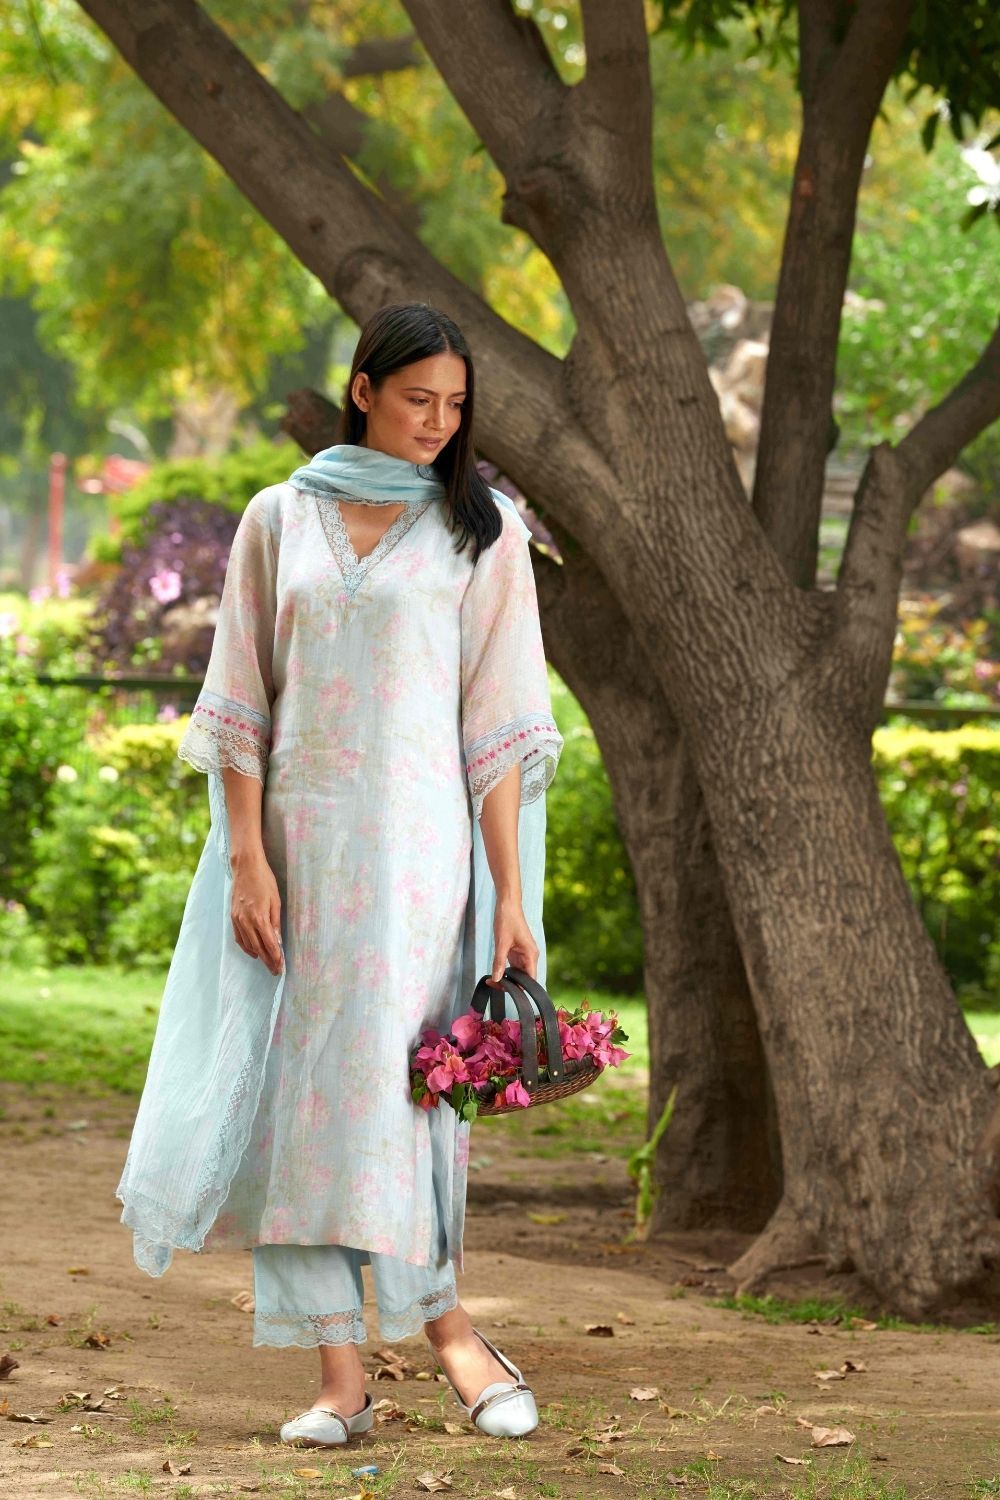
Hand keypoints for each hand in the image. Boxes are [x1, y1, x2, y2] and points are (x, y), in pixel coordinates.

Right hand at [230, 848, 283, 974]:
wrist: (246, 867)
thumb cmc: (264, 881)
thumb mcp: (276, 901)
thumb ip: (276, 923)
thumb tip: (278, 941)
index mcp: (259, 918)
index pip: (270, 944)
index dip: (276, 958)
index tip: (281, 967)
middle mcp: (246, 921)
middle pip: (258, 948)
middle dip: (268, 961)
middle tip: (275, 971)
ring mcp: (237, 920)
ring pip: (247, 945)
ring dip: (258, 956)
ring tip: (267, 963)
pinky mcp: (232, 917)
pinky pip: (238, 937)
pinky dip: (246, 947)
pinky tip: (253, 951)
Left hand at [489, 896, 538, 983]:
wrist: (507, 904)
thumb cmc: (507, 920)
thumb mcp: (501, 943)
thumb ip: (499, 962)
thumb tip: (497, 979)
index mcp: (531, 954)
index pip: (530, 980)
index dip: (519, 988)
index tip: (503, 988)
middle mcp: (530, 956)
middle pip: (523, 978)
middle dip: (510, 984)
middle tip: (493, 984)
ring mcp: (524, 954)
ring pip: (517, 973)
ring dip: (506, 978)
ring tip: (492, 979)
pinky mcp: (517, 952)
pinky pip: (513, 966)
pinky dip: (505, 971)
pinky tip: (495, 972)